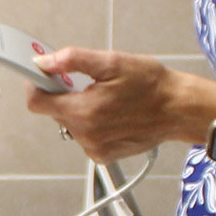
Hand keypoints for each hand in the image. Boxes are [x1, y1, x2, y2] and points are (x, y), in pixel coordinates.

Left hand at [24, 48, 215, 160]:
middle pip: (54, 111)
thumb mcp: (112, 62)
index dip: (37, 83)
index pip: (36, 102)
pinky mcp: (103, 155)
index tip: (44, 73)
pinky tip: (112, 113)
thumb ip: (73, 60)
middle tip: (89, 82)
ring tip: (107, 98)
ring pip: (70, 123)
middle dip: (65, 94)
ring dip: (80, 108)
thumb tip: (44, 61)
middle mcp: (85, 134)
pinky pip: (84, 136)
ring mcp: (94, 147)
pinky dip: (92, 123)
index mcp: (83, 111)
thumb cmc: (152, 85)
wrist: (179, 109)